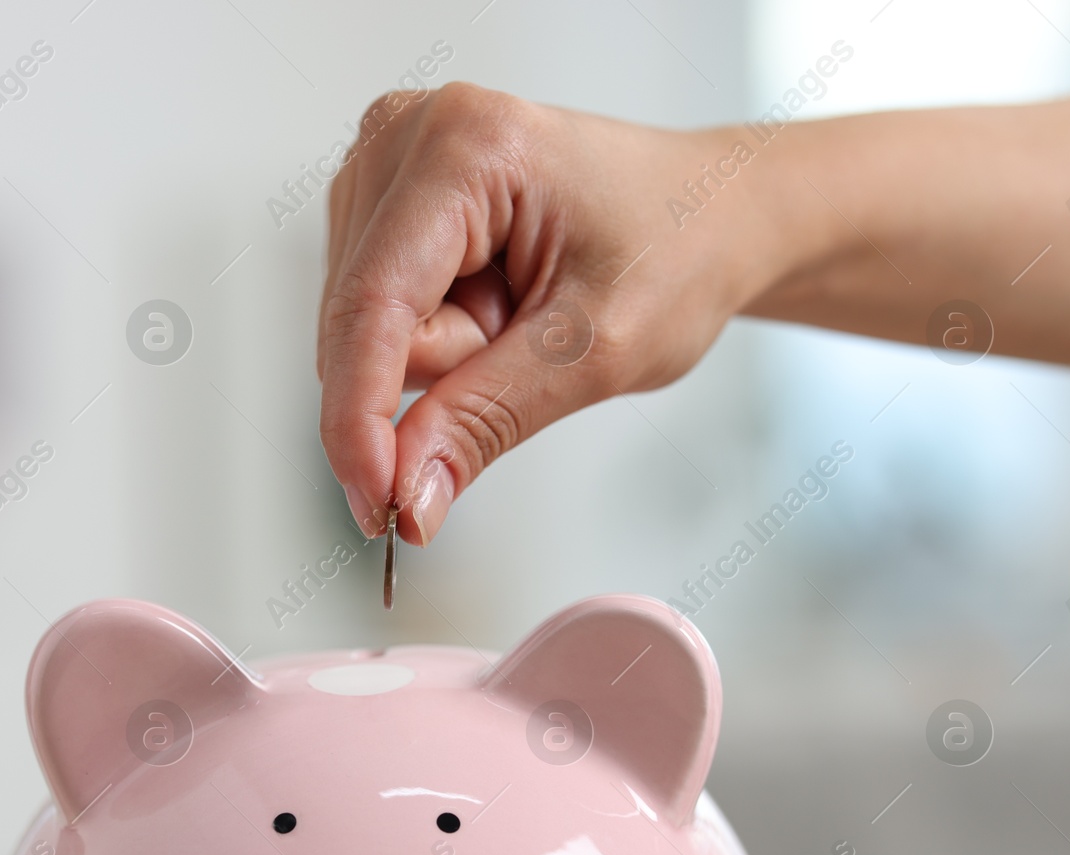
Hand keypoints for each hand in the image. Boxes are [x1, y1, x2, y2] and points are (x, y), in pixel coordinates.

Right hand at [317, 82, 784, 544]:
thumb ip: (484, 422)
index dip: (358, 418)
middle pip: (360, 321)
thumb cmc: (678, 250)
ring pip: (361, 327)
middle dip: (438, 370)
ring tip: (521, 311)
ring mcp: (389, 162)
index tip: (373, 505)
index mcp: (466, 145)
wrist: (711, 212)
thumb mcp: (593, 353)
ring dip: (443, 352)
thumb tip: (404, 497)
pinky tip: (492, 301)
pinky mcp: (384, 200)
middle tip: (529, 339)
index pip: (370, 306)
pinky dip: (434, 334)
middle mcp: (408, 134)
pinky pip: (372, 315)